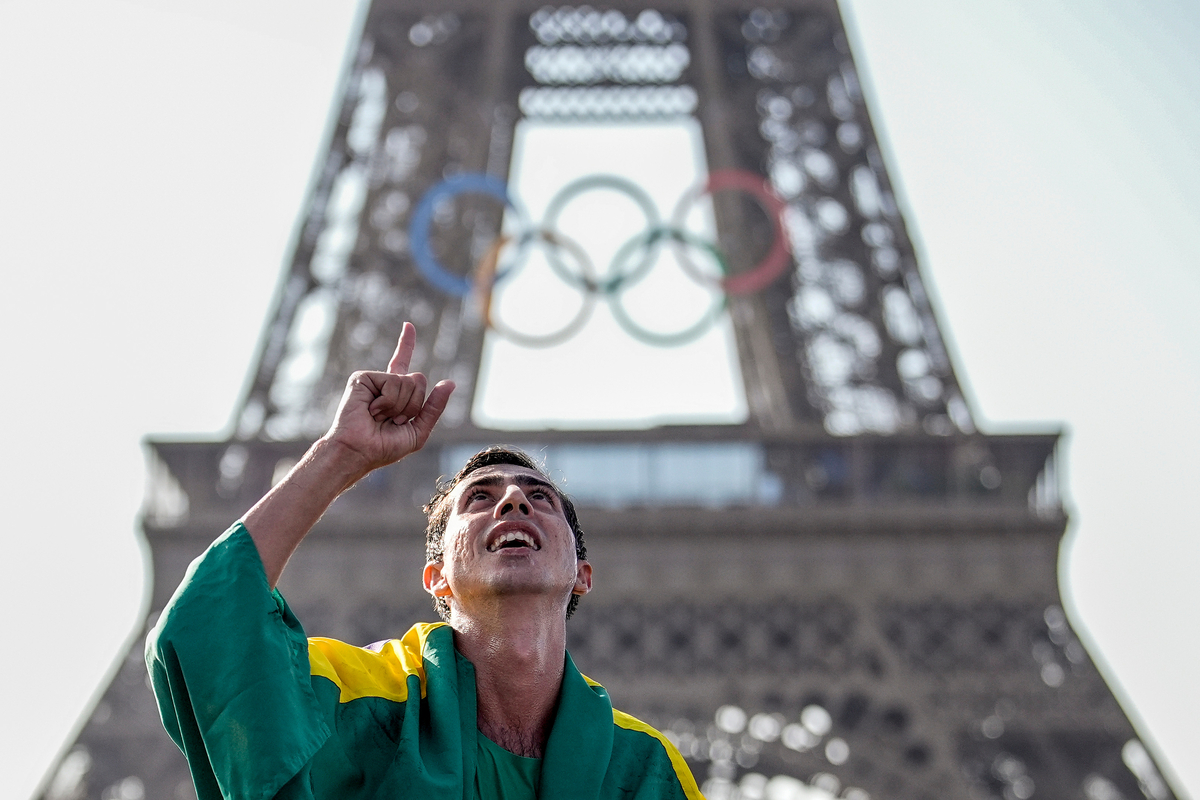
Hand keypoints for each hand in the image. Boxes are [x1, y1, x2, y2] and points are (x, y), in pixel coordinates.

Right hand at [324, 322, 454, 474]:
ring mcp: (374, 379)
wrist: (359, 452)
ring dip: (399, 406)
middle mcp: (384, 384)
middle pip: (419, 380)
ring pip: (408, 382)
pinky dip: (388, 402)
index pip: (403, 364)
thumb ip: (434, 408)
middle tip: (392, 420)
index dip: (406, 344)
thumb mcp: (418, 431)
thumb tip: (450, 383)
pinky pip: (393, 382)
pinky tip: (372, 410)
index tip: (408, 325)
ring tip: (380, 417)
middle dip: (413, 404)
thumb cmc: (384, 447)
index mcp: (395, 394)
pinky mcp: (363, 378)